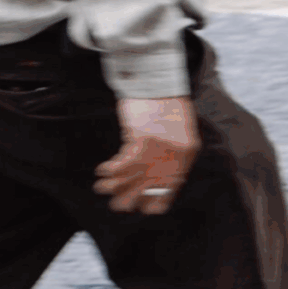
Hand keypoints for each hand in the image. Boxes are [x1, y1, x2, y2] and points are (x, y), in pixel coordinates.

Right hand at [94, 96, 197, 214]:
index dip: (155, 200)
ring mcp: (157, 149)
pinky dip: (111, 169)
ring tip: (102, 189)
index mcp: (186, 155)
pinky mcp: (141, 139)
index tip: (144, 208)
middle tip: (119, 206)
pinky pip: (122, 163)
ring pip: (132, 177)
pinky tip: (102, 172)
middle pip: (149, 187)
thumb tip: (156, 173)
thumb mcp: (180, 131)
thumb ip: (172, 153)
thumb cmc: (168, 103)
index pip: (170, 188)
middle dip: (131, 199)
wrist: (159, 80)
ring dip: (115, 186)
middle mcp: (173, 156)